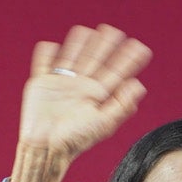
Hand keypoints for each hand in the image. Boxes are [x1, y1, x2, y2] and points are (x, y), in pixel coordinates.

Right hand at [17, 24, 152, 165]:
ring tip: (85, 31)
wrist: (45, 149)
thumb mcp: (103, 124)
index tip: (141, 48)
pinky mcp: (41, 85)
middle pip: (94, 60)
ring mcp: (61, 85)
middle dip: (105, 45)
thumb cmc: (74, 141)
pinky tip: (51, 46)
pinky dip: (46, 54)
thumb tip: (139, 86)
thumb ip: (121, 105)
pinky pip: (44, 65)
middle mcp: (80, 87)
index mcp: (97, 96)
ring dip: (78, 44)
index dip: (128, 60)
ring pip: (71, 57)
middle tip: (114, 31)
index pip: (115, 73)